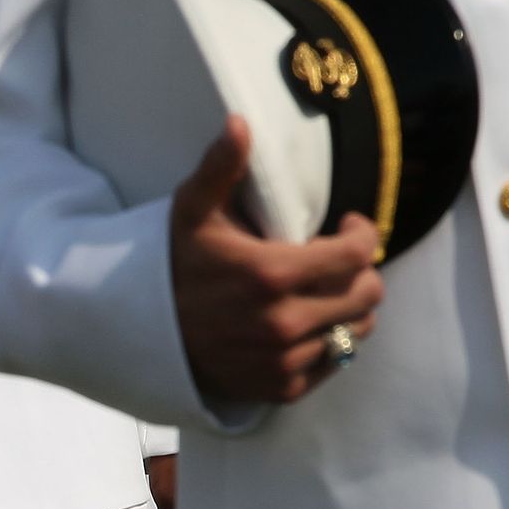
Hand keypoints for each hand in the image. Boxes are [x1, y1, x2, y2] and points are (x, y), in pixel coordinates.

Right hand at [171, 117, 384, 403]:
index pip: (357, 255)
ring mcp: (284, 359)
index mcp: (271, 274)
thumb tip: (239, 121)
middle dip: (359, 273)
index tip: (346, 227)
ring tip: (322, 294)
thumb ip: (222, 167)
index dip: (362, 235)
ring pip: (355, 332)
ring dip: (347, 309)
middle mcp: (284, 322)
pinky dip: (327, 345)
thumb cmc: (172, 265)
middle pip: (367, 296)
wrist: (140, 333)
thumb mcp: (191, 211)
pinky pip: (332, 364)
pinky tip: (304, 327)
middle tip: (335, 263)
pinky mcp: (281, 387)